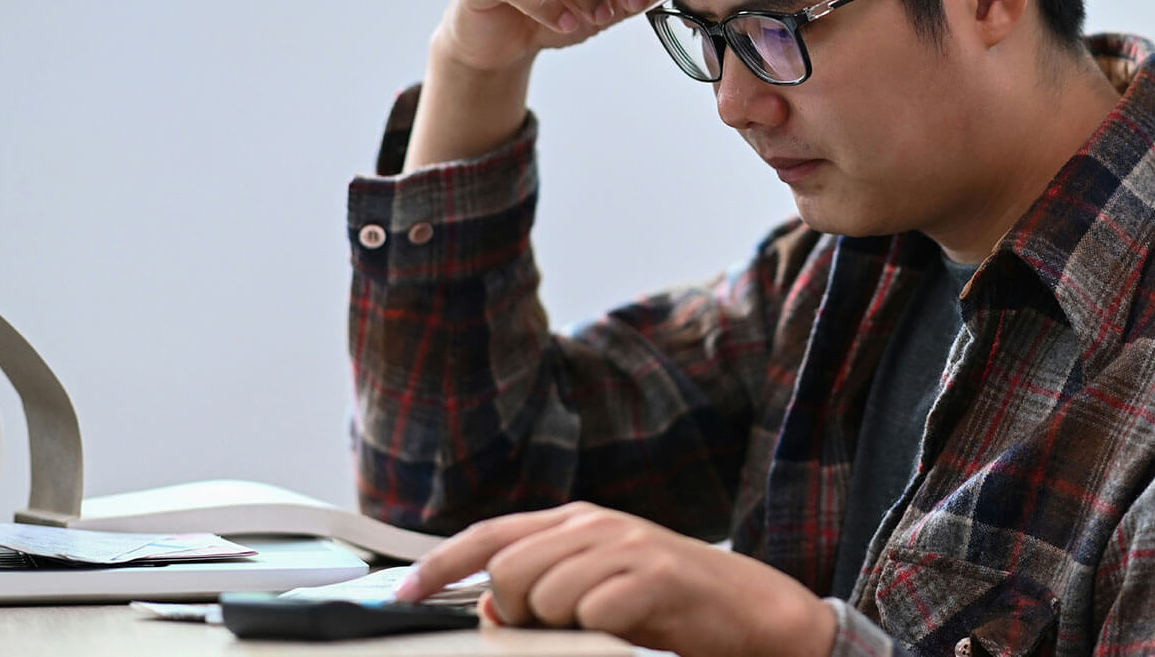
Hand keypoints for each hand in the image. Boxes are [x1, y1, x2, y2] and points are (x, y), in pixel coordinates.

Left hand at [396, 502, 833, 656]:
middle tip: (557, 628)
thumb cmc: (671, 602)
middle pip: (508, 570)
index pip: (488, 536)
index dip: (438, 567)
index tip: (402, 596)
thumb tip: (492, 605)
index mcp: (576, 522)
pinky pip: (592, 611)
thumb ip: (544, 589)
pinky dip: (599, 631)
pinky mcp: (654, 577)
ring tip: (600, 628)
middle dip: (517, 611)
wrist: (752, 609)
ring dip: (560, 626)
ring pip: (542, 593)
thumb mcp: (598, 589)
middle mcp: (596, 525)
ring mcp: (627, 546)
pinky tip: (626, 628)